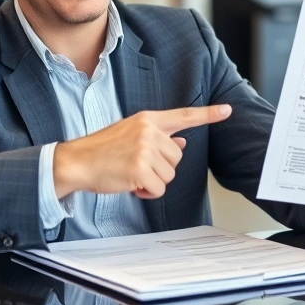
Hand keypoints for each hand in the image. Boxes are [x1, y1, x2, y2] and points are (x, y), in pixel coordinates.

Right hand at [53, 104, 231, 199]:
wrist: (77, 161)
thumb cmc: (102, 150)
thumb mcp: (130, 135)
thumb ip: (157, 138)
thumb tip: (182, 143)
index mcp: (147, 119)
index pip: (183, 116)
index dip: (208, 114)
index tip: (227, 111)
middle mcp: (148, 131)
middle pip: (178, 158)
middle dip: (161, 168)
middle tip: (137, 166)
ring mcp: (144, 149)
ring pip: (170, 175)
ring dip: (153, 181)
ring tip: (131, 174)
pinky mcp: (139, 168)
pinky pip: (158, 189)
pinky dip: (147, 193)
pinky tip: (131, 185)